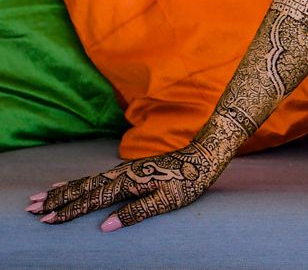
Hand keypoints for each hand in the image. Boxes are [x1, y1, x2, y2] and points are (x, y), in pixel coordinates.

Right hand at [24, 137, 231, 231]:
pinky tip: (72, 183)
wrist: (202, 155)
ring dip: (63, 189)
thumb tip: (105, 226)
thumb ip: (134, 213)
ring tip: (41, 196)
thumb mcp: (165, 203)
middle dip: (57, 199)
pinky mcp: (127, 170)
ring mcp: (123, 171)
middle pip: (82, 188)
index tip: (47, 220)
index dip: (69, 211)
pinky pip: (96, 176)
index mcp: (127, 184)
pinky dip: (79, 180)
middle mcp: (121, 175)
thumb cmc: (187, 183)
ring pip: (86, 181)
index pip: (92, 201)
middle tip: (31, 208)